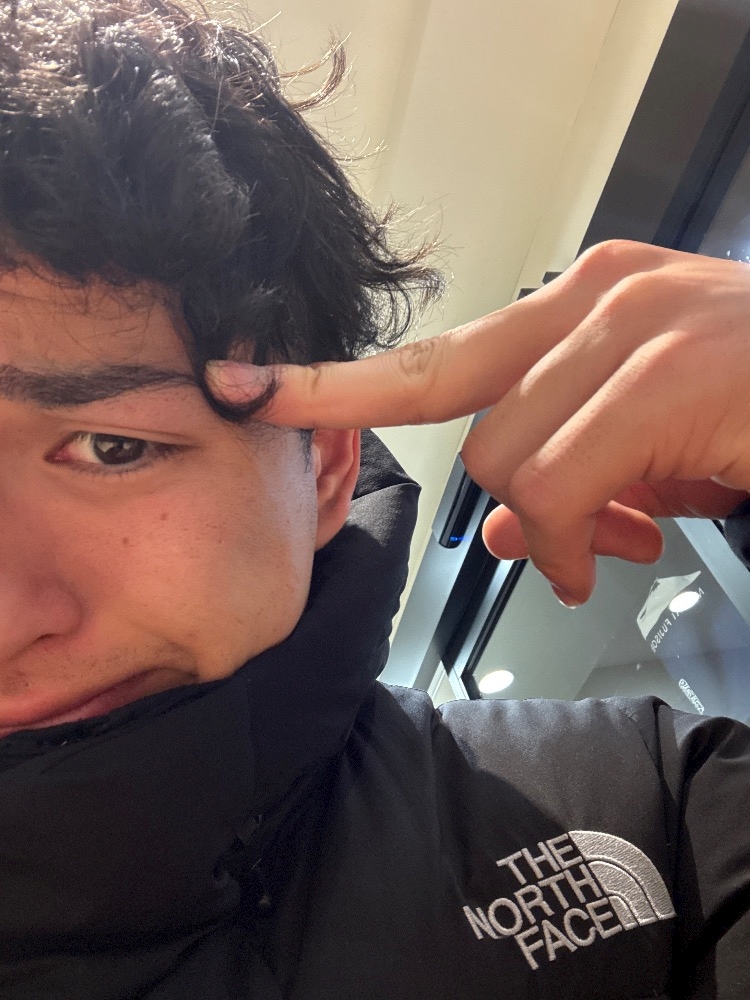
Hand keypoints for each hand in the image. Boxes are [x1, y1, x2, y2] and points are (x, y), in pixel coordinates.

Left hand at [206, 241, 749, 605]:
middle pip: (473, 429)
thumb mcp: (647, 443)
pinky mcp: (662, 372)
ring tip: (615, 544)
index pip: (434, 353)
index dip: (337, 383)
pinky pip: (562, 483)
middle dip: (513, 506)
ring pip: (512, 464)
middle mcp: (594, 297)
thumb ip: (567, 469)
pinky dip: (580, 538)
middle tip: (573, 543)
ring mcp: (628, 326)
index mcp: (577, 303)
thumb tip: (507, 534)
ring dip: (556, 531)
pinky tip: (629, 546)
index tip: (253, 385)